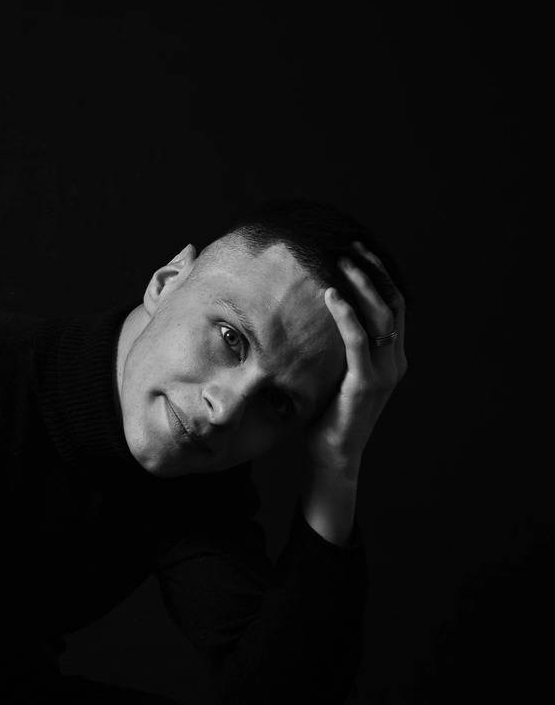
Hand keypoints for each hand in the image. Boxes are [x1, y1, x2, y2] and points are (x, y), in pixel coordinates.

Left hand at [305, 240, 407, 476]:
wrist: (332, 458)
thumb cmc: (326, 417)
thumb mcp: (334, 375)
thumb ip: (334, 348)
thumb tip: (308, 316)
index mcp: (393, 358)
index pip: (394, 305)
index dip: (380, 275)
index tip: (359, 250)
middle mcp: (396, 362)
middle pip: (393, 303)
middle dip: (373, 271)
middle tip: (350, 245)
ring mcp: (385, 373)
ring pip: (381, 316)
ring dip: (361, 284)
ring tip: (341, 261)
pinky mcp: (367, 384)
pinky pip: (358, 340)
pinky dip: (346, 314)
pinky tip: (331, 294)